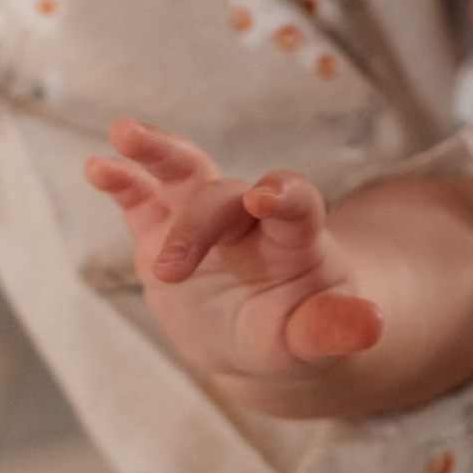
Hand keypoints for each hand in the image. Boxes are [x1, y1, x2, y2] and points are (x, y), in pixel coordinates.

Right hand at [84, 118, 381, 382]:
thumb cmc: (295, 328)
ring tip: (124, 133)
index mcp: (294, 237)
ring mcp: (202, 217)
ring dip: (157, 149)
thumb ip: (335, 328)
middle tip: (173, 269)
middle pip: (224, 196)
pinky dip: (121, 179)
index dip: (284, 193)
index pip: (295, 202)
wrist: (259, 333)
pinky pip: (140, 197)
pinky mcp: (159, 230)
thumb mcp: (313, 338)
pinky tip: (97, 166)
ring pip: (184, 170)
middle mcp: (248, 216)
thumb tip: (376, 324)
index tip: (266, 197)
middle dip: (197, 226)